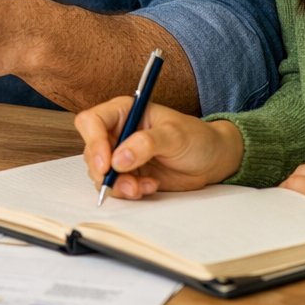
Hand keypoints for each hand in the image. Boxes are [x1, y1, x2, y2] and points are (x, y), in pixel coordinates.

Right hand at [74, 97, 243, 199]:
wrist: (213, 160)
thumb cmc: (197, 138)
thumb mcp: (175, 135)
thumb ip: (146, 143)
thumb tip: (119, 158)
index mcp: (123, 112)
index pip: (92, 122)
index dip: (93, 142)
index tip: (106, 164)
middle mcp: (117, 133)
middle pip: (91, 151)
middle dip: (105, 172)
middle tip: (126, 183)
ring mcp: (120, 155)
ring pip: (100, 173)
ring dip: (118, 185)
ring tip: (143, 187)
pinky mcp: (128, 175)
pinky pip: (115, 186)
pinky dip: (128, 192)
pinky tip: (149, 187)